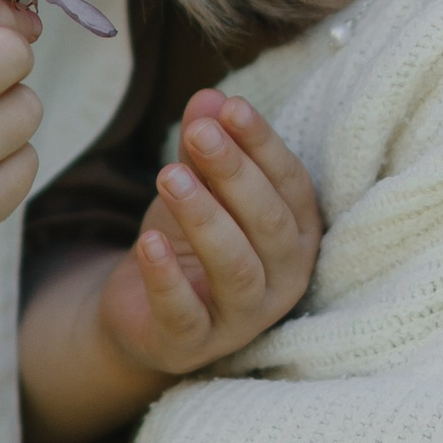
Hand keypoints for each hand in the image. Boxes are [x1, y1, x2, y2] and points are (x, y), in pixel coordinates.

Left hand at [96, 90, 321, 379]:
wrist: (145, 313)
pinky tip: (147, 243)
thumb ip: (204, 146)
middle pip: (269, 224)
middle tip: (198, 134)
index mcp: (297, 234)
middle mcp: (283, 279)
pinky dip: (166, 279)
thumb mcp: (196, 187)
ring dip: (204, 218)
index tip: (231, 107)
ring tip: (168, 175)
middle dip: (235, 174)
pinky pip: (185, 313)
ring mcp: (243, 318)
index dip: (263, 145)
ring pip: (235, 268)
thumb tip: (208, 97)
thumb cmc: (188, 244)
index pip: (291, 184)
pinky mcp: (194, 345)